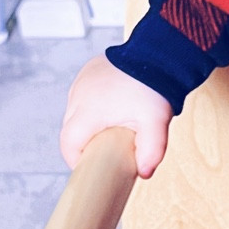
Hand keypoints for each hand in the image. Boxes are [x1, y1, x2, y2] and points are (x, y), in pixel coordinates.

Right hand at [61, 55, 172, 177]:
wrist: (159, 54)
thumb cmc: (155, 89)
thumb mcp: (156, 125)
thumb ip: (151, 152)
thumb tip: (144, 173)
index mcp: (89, 111)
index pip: (69, 144)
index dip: (75, 160)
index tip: (90, 166)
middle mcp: (79, 95)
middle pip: (71, 130)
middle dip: (84, 143)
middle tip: (106, 151)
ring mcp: (82, 81)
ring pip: (75, 112)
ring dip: (87, 123)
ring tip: (110, 128)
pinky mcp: (88, 71)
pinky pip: (82, 95)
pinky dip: (91, 105)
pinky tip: (110, 107)